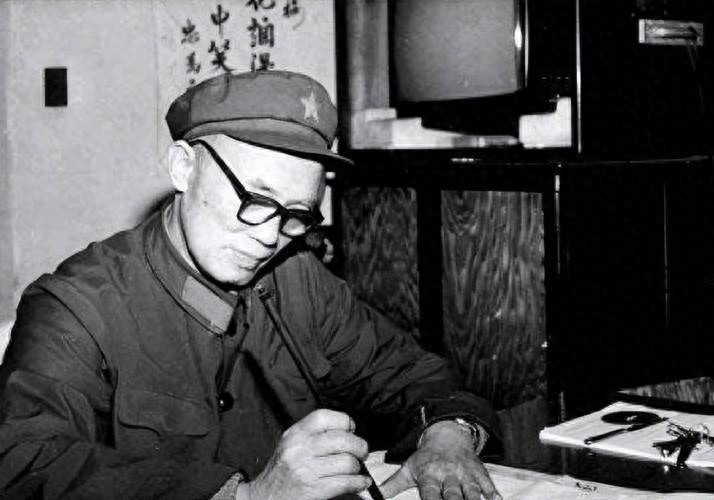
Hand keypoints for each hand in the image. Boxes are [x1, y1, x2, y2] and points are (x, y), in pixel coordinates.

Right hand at [234, 409, 371, 499]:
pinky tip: (360, 482)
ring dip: (358, 467)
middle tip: (362, 452)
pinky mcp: (314, 490)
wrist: (266, 498)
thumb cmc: (282, 472)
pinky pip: (346, 482)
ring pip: (347, 461)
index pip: (325, 417)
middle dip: (359, 446)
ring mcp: (306, 470)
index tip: (351, 430)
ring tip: (356, 469)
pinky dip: (359, 483)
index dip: (344, 422)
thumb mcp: (291, 445)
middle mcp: (299, 449)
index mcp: (295, 434)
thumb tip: (348, 432)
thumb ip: (314, 435)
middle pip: (342, 439)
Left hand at [379, 421, 500, 499]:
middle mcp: (448, 475)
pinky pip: (489, 485)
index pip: (430, 494)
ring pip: (471, 493)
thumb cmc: (426, 457)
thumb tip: (372, 496)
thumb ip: (391, 486)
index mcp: (430, 475)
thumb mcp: (408, 468)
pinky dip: (493, 494)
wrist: (447, 434)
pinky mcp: (480, 473)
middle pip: (453, 496)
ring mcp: (465, 474)